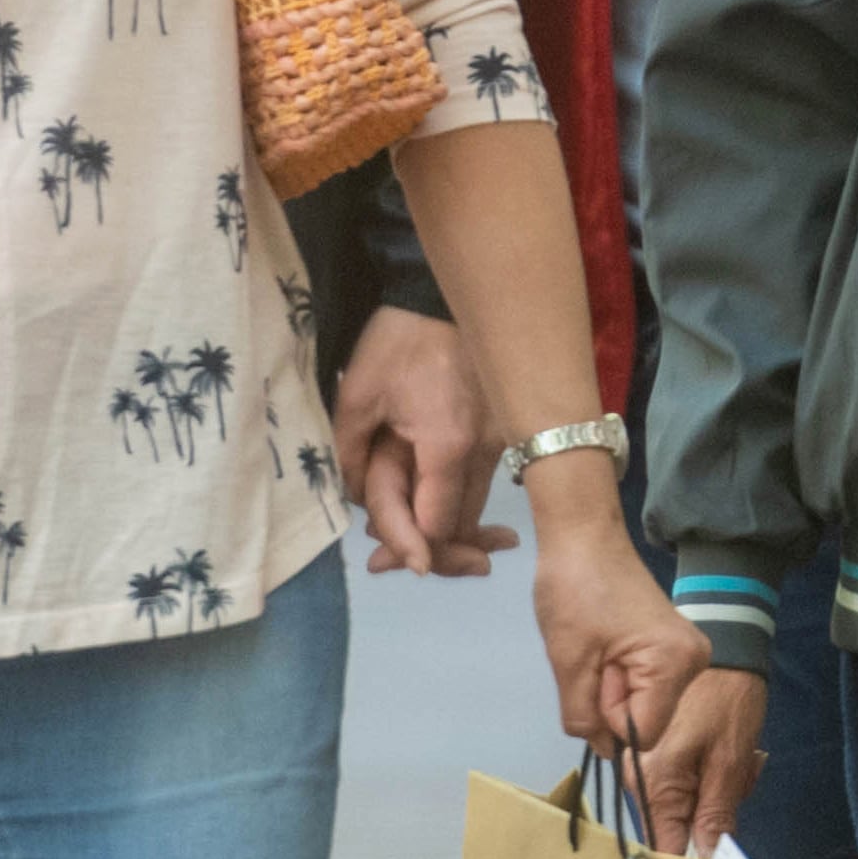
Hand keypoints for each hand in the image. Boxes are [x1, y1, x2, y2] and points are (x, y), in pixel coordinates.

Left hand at [336, 304, 510, 576]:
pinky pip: (482, 481)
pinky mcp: (504, 430)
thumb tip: (361, 506)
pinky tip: (445, 512)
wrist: (442, 296)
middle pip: (461, 524)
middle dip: (425, 548)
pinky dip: (461, 501)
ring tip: (409, 543)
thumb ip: (354, 460)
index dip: (409, 549)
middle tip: (381, 561)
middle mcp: (486, 450)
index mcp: (448, 446)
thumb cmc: (397, 342)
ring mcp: (502, 440)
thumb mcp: (357, 398)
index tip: (379, 562)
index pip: (437, 525)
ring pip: (475, 506)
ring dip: (445, 527)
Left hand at [523, 458, 706, 749]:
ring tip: (601, 645)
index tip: (597, 671)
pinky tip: (610, 643)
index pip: (643, 735)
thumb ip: (584, 719)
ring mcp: (687, 654)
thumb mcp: (569, 663)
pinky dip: (620, 675)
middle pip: (646, 721)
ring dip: (613, 687)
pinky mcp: (674, 647)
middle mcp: (694, 662)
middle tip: (596, 654)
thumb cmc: (574, 591)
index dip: (609, 715)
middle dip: (611, 701)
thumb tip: (608, 750)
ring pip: (643, 705)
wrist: (583, 536)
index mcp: (676, 664)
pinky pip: (644, 686)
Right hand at [640, 666, 769, 858]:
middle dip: (713, 816)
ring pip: (683, 805)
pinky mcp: (654, 752)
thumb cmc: (728, 700)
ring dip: (715, 793)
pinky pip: (681, 783)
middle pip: (676, 826)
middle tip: (744, 780)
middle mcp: (636, 776)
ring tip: (741, 762)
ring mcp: (642, 763)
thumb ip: (716, 815)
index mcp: (652, 781)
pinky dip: (707, 776)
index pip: (664, 847)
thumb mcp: (731, 761)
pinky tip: (728, 754)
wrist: (723, 646)